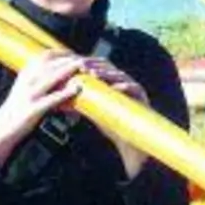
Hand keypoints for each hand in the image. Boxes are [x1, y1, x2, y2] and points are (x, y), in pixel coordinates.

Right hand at [0, 51, 86, 165]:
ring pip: (51, 78)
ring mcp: (29, 95)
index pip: (44, 56)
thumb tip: (57, 68)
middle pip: (50, 64)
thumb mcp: (25, 87)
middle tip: (84, 59)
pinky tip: (77, 89)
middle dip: (68, 60)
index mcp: (25, 74)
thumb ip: (38, 77)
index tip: (74, 53)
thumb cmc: (18, 106)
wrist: (3, 127)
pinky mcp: (33, 109)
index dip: (61, 53)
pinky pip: (52, 98)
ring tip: (83, 67)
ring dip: (68, 70)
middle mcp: (26, 81)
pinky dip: (65, 92)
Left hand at [80, 58, 153, 177]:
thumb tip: (62, 98)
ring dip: (107, 74)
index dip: (88, 63)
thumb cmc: (110, 124)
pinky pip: (134, 89)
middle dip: (95, 65)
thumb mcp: (94, 109)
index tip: (74, 65)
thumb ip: (82, 101)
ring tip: (94, 74)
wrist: (129, 141)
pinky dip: (125, 87)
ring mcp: (134, 88)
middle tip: (82, 66)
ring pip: (121, 76)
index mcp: (113, 81)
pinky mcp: (142, 97)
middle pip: (110, 67)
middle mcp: (124, 81)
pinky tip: (115, 87)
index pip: (100, 66)